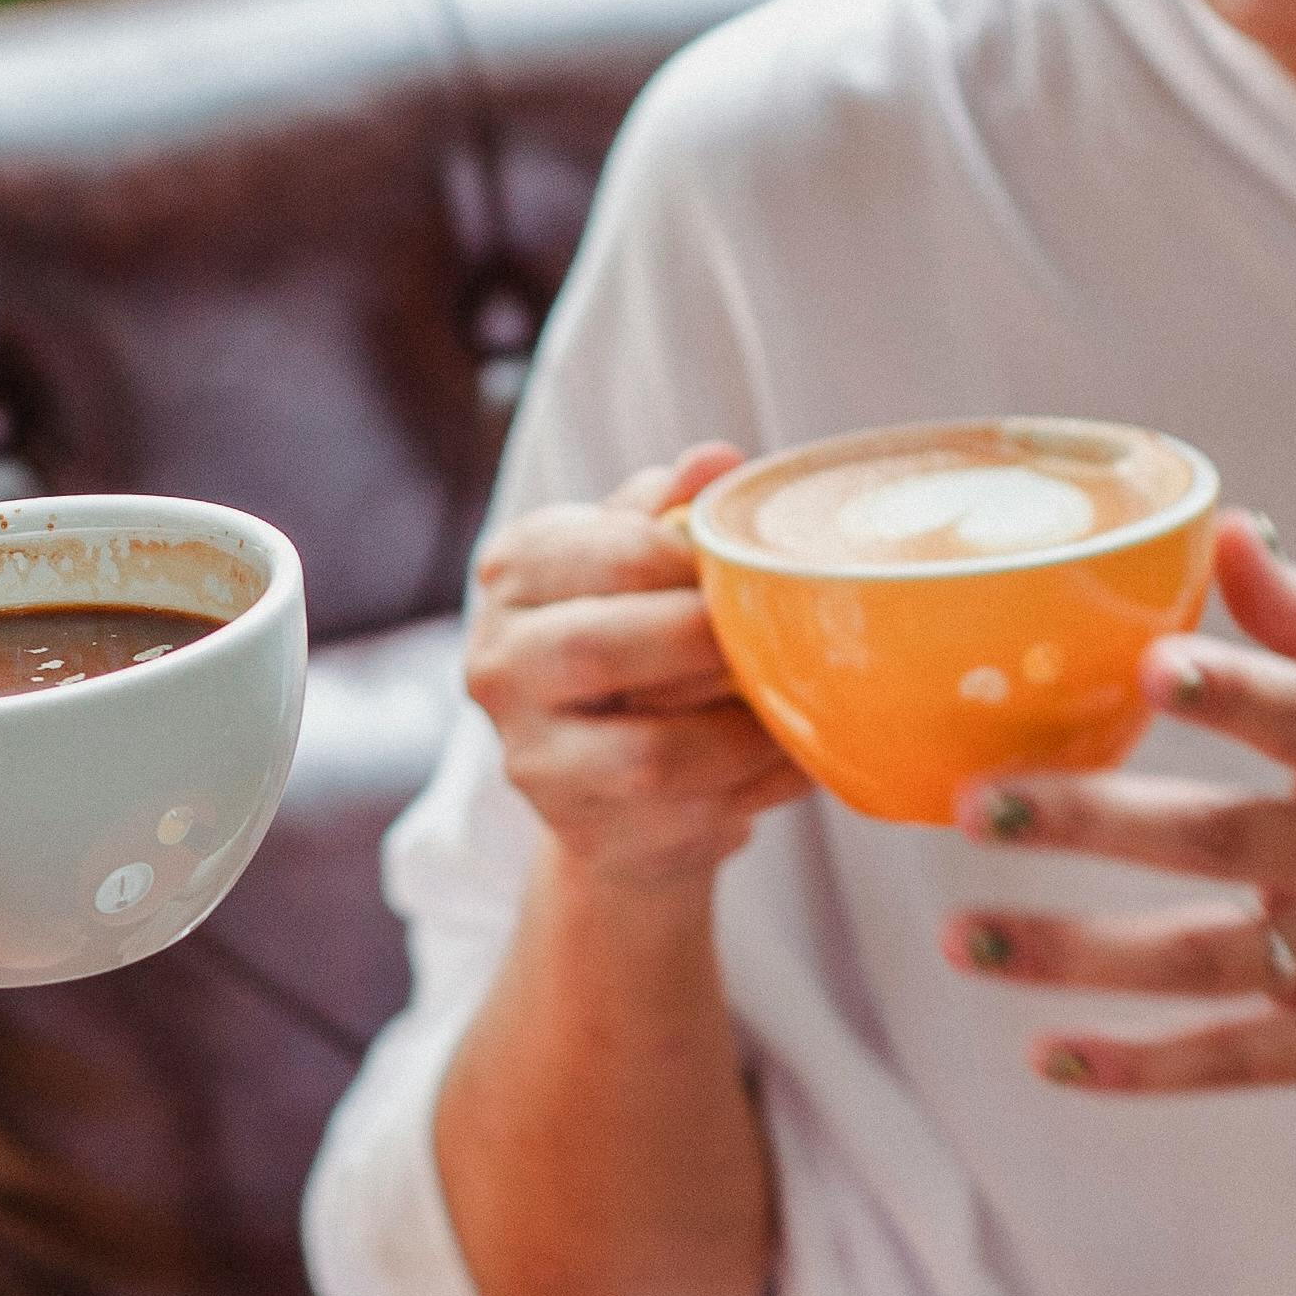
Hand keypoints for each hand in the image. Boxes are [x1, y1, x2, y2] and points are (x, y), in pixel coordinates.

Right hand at [464, 443, 813, 894]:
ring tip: (798, 705)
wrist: (610, 785)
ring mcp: (532, 758)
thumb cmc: (635, 642)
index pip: (612, 549)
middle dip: (711, 643)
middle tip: (779, 637)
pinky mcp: (585, 833)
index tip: (752, 569)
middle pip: (607, 648)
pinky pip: (690, 813)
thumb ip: (669, 509)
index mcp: (514, 572)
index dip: (702, 561)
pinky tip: (794, 756)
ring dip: (745, 731)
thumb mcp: (639, 560)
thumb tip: (715, 461)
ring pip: (651, 752)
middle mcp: (497, 664)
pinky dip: (761, 785)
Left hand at [947, 515, 1295, 1095]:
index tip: (1155, 664)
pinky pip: (1234, 1058)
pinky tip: (1048, 1057)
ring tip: (961, 938)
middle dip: (1091, 822)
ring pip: (1198, 958)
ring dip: (1073, 951)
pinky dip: (1141, 1065)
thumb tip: (1230, 531)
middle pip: (1217, 839)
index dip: (1236, 690)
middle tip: (978, 806)